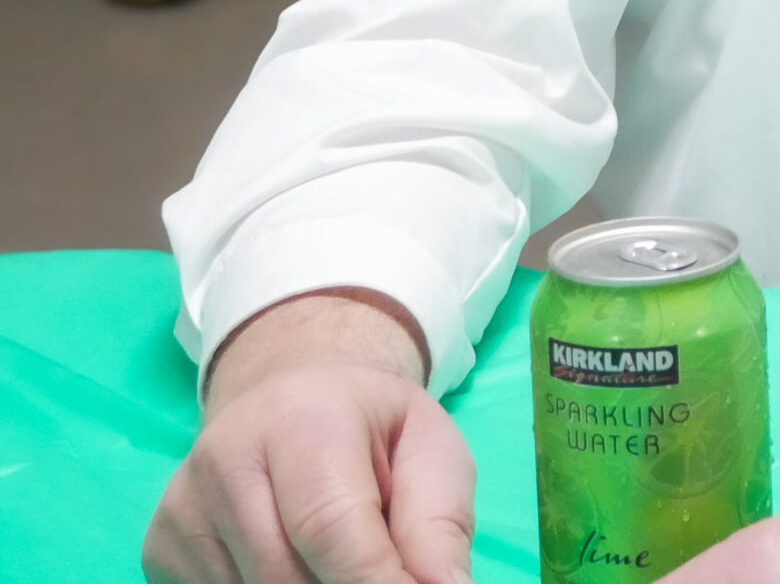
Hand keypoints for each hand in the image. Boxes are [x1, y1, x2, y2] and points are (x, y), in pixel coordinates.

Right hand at [143, 291, 475, 583]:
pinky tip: (294, 563)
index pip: (330, 526)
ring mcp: (181, 507)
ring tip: (336, 557)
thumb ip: (437, 526)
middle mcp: (225, 458)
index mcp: (302, 417)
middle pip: (286, 576)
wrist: (294, 397)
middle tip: (381, 575)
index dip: (374, 582)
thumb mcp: (429, 452)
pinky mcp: (158, 549)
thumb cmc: (374, 430)